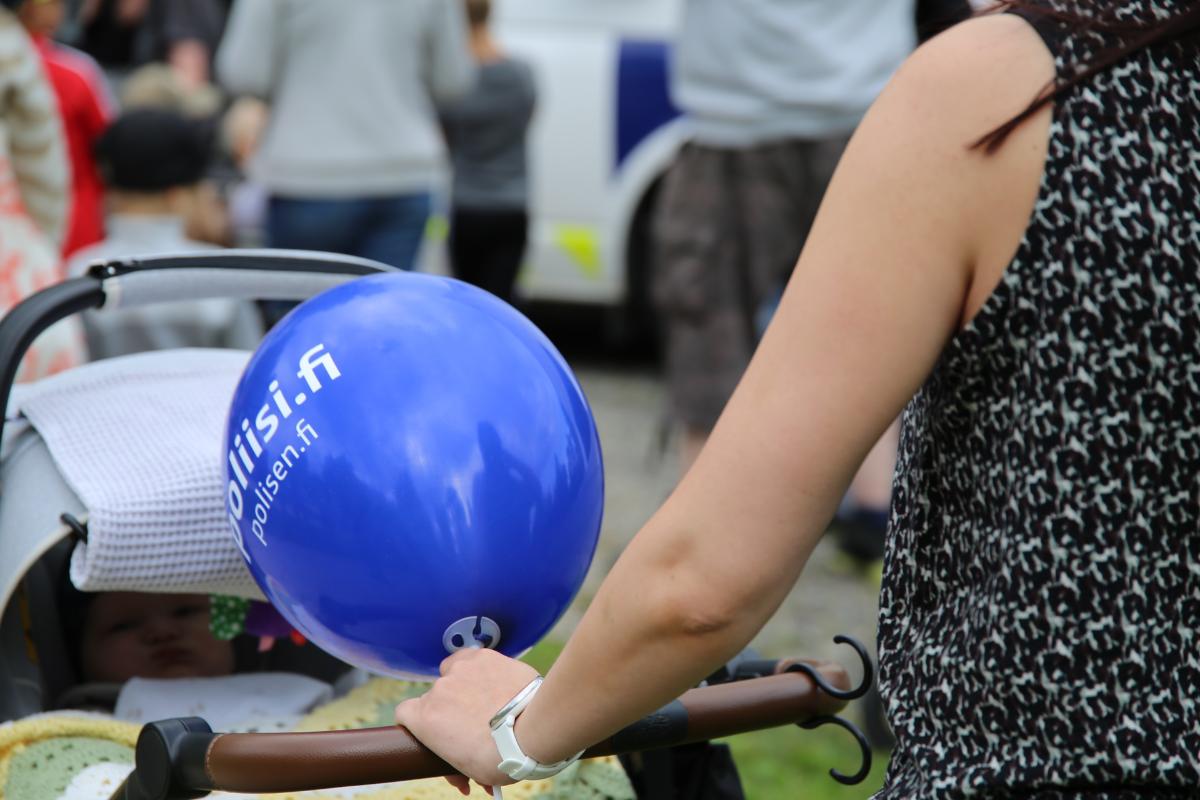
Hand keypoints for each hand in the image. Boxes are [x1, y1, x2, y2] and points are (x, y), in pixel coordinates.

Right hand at [395, 649, 539, 793]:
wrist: (533, 730)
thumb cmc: (501, 757)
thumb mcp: (468, 770)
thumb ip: (454, 759)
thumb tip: (462, 775)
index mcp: (425, 719)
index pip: (405, 713)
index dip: (416, 721)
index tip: (432, 730)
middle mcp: (437, 690)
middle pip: (435, 697)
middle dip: (451, 711)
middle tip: (475, 727)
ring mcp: (460, 670)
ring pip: (453, 674)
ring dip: (464, 687)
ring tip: (488, 701)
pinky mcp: (483, 656)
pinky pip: (473, 659)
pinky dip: (481, 669)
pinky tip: (496, 681)